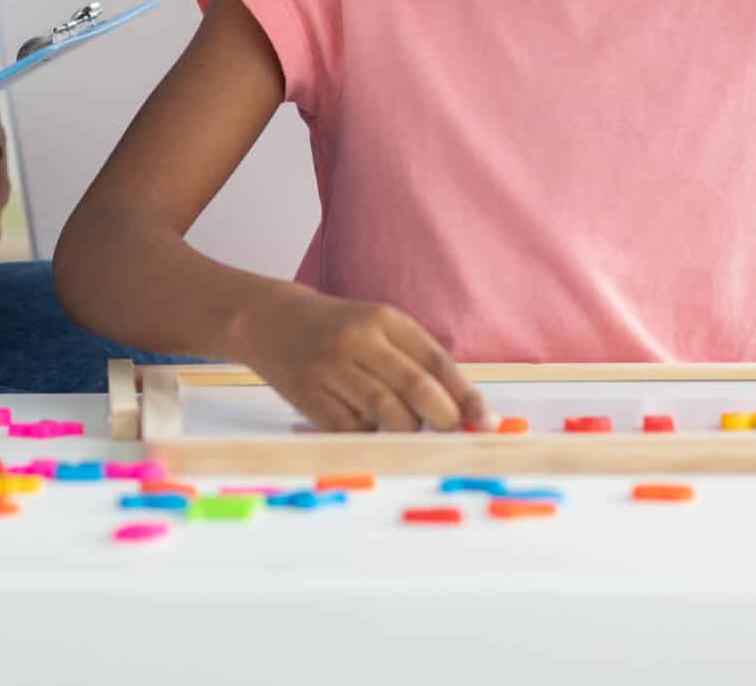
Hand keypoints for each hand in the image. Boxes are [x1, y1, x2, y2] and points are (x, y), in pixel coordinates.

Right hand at [234, 290, 487, 432]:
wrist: (270, 321)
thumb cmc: (338, 330)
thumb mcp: (379, 328)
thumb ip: (417, 362)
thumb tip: (463, 412)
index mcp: (384, 319)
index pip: (437, 362)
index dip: (465, 396)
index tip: (485, 422)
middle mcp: (358, 340)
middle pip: (416, 390)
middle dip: (442, 419)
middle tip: (447, 431)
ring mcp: (331, 368)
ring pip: (388, 414)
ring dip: (406, 430)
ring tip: (404, 425)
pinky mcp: (309, 396)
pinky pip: (354, 429)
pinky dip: (369, 435)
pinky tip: (365, 423)